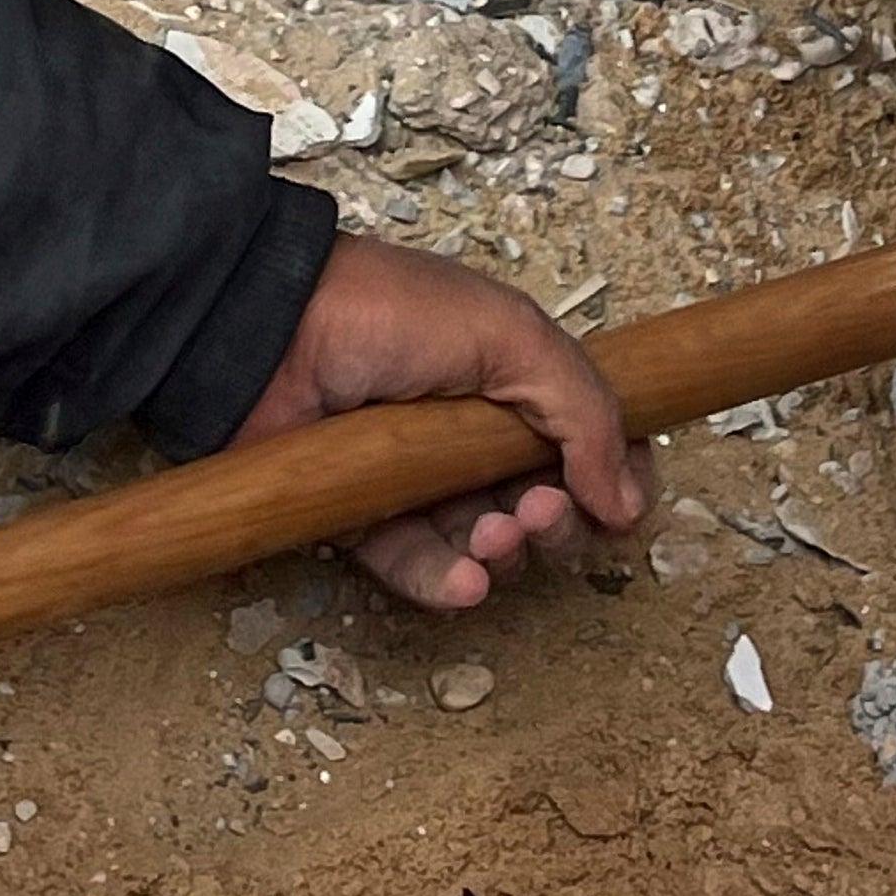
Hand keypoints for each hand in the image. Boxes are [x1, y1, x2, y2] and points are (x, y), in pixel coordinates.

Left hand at [227, 232, 647, 609]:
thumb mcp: (510, 335)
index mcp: (512, 381)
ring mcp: (414, 477)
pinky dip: (446, 582)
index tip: (616, 498)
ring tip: (492, 535)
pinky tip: (466, 581)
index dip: (612, 479)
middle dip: (556, 523)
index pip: (587, 444)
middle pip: (542, 508)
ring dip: (505, 554)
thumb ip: (585, 413)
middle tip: (538, 510)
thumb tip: (627, 501)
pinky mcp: (361, 515)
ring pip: (484, 545)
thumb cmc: (386, 312)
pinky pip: (414, 567)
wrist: (268, 329)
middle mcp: (468, 432)